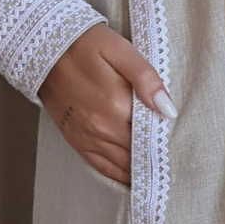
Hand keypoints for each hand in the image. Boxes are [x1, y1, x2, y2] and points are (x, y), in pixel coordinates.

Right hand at [38, 23, 174, 186]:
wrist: (41, 46)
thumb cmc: (85, 44)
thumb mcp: (120, 50)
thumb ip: (146, 78)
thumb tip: (168, 109)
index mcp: (117, 106)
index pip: (152, 134)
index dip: (168, 142)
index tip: (184, 148)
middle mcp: (101, 127)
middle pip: (139, 153)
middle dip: (158, 159)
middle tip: (178, 164)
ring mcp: (87, 137)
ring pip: (122, 166)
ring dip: (141, 171)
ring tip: (161, 175)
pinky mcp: (76, 140)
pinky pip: (101, 167)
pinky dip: (119, 175)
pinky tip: (133, 179)